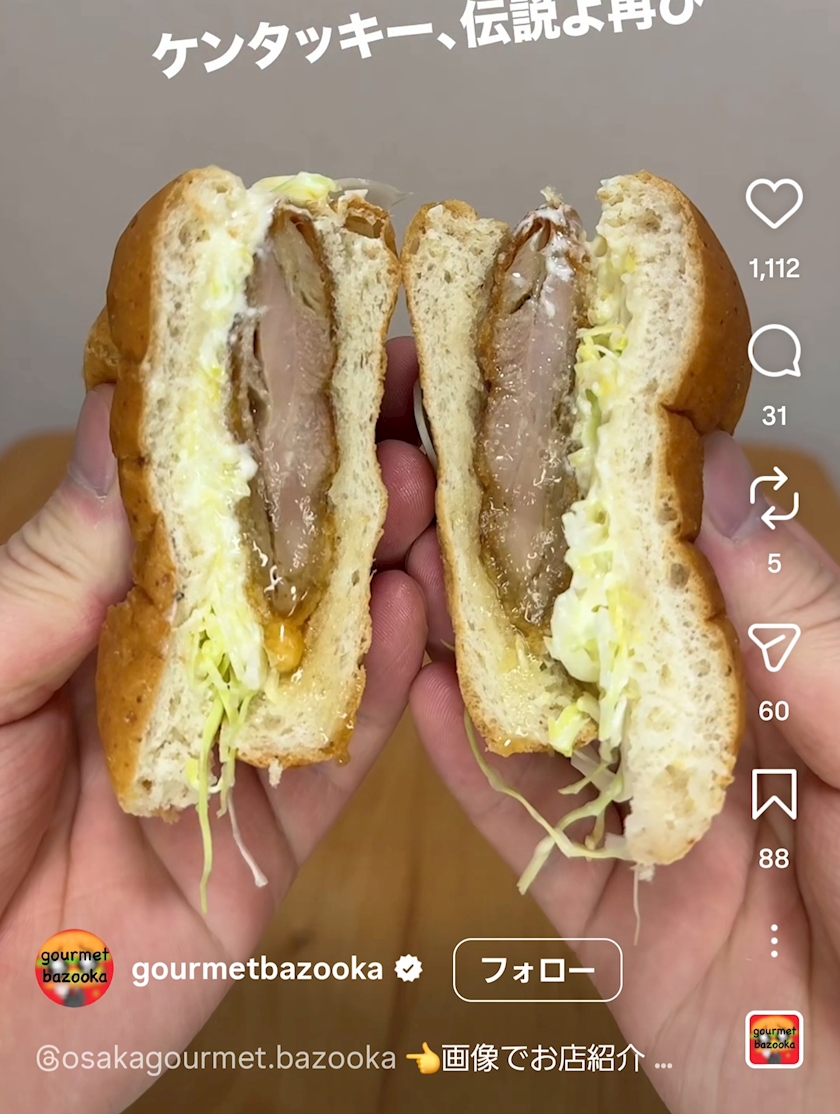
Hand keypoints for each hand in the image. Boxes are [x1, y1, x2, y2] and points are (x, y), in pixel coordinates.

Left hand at [0, 336, 433, 1112]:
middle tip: (405, 401)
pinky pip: (340, 757)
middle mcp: (179, 665)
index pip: (196, 494)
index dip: (257, 420)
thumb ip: (63, 560)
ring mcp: (232, 748)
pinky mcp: (272, 838)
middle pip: (280, 559)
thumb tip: (125, 412)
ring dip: (383, 564)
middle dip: (344, 477)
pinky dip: (383, 687)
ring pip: (329, 644)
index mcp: (100, 608)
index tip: (318, 340)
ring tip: (424, 486)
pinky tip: (412, 613)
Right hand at [410, 432, 839, 1111]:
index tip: (551, 416)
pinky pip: (527, 835)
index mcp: (785, 679)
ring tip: (409, 554)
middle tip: (445, 475)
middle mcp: (710, 739)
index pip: (687, 566)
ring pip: (548, 720)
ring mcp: (653, 825)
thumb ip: (803, 625)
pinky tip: (424, 691)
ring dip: (479, 643)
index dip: (619, 495)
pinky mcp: (609, 917)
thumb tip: (715, 481)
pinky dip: (472, 765)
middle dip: (525, 559)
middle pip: (600, 636)